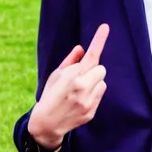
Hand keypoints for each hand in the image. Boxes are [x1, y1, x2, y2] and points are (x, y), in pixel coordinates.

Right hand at [28, 22, 110, 149]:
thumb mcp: (55, 76)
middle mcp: (82, 88)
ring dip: (94, 82)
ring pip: (102, 81)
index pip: (90, 56)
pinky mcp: (92, 111)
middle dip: (93, 69)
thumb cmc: (50, 95)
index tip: (105, 26)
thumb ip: (70, 61)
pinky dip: (94, 93)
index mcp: (71, 76)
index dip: (99, 40)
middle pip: (101, 68)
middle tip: (81, 76)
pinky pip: (100, 93)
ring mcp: (88, 101)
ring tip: (78, 90)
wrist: (46, 124)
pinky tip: (80, 99)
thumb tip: (82, 48)